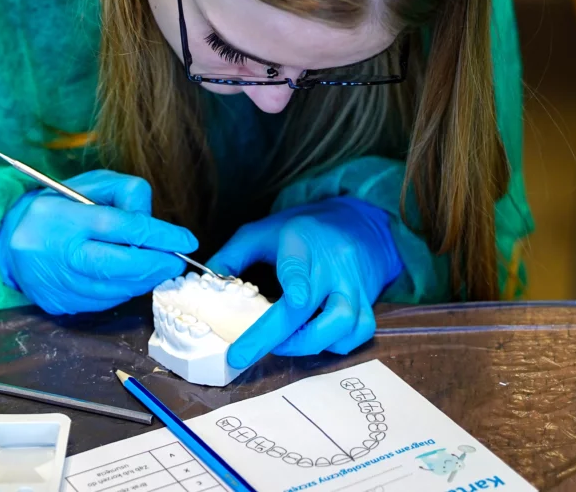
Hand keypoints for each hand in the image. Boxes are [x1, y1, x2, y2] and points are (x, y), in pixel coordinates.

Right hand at [0, 170, 195, 314]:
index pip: (123, 228)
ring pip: (115, 290)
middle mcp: (61, 255)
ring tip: (157, 268)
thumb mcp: (87, 185)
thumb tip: (152, 219)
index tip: (186, 240)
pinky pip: (103, 302)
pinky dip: (123, 291)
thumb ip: (123, 193)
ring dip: (143, 281)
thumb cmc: (54, 207)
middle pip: (120, 266)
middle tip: (177, 261)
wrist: (6, 241)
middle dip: (156, 265)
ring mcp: (59, 285)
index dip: (160, 236)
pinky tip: (129, 279)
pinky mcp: (60, 305)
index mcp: (67, 219)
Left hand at [207, 198, 401, 368]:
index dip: (287, 297)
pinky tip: (314, 340)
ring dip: (310, 344)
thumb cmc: (303, 229)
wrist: (359, 222)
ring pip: (343, 324)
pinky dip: (336, 344)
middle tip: (244, 354)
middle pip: (312, 310)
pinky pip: (358, 332)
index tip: (269, 322)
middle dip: (280, 340)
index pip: (295, 275)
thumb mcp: (262, 231)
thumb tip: (207, 283)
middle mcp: (332, 267)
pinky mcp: (368, 301)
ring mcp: (354, 285)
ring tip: (281, 345)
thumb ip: (233, 256)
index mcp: (302, 244)